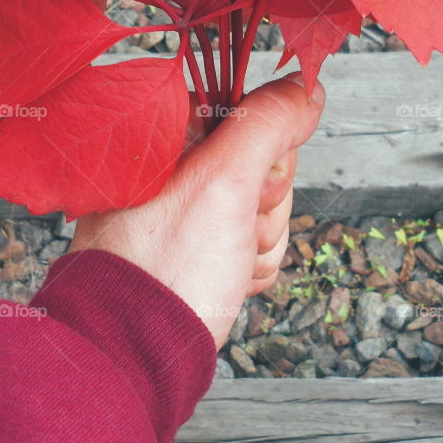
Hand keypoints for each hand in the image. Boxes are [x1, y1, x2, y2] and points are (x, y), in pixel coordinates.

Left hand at [70, 73, 324, 346]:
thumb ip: (269, 121)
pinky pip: (251, 239)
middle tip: (233, 228)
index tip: (250, 180)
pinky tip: (223, 280)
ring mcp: (180, 206)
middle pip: (263, 161)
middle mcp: (170, 163)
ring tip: (222, 263)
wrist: (134, 355)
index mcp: (165, 131)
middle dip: (264, 203)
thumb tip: (308, 87)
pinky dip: (249, 264)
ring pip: (263, 204)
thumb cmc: (167, 268)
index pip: (250, 111)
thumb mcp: (224, 181)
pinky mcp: (192, 243)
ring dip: (259, 240)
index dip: (265, 151)